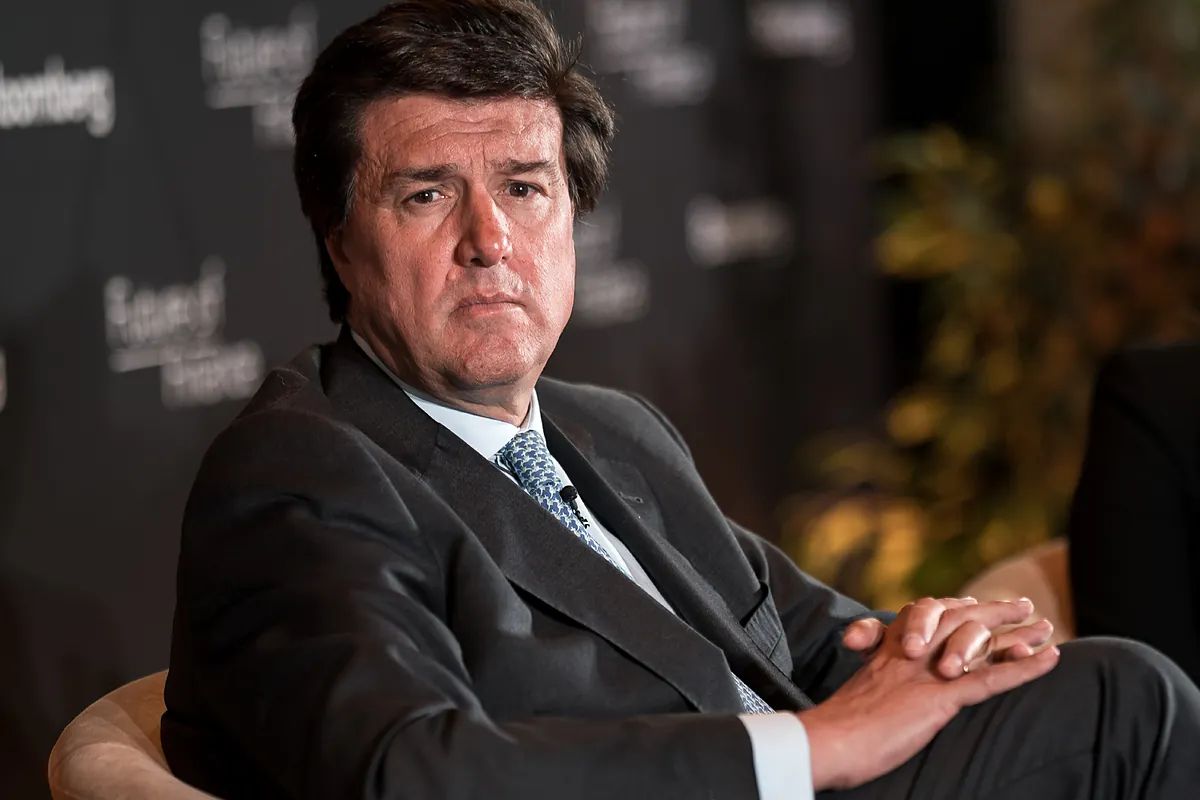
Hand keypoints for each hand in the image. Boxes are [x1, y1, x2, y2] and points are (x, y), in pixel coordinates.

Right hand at [801, 599, 1059, 790]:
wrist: (825, 741)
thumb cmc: (834, 731)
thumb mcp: (859, 696)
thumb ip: (880, 684)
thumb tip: (888, 696)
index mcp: (887, 651)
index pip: (928, 618)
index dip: (957, 610)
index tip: (977, 603)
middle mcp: (907, 652)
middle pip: (957, 617)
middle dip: (993, 610)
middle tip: (1024, 604)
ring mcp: (924, 673)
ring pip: (977, 641)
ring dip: (1018, 633)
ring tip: (1048, 628)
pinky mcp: (939, 698)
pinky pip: (990, 679)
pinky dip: (1024, 668)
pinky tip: (1050, 658)